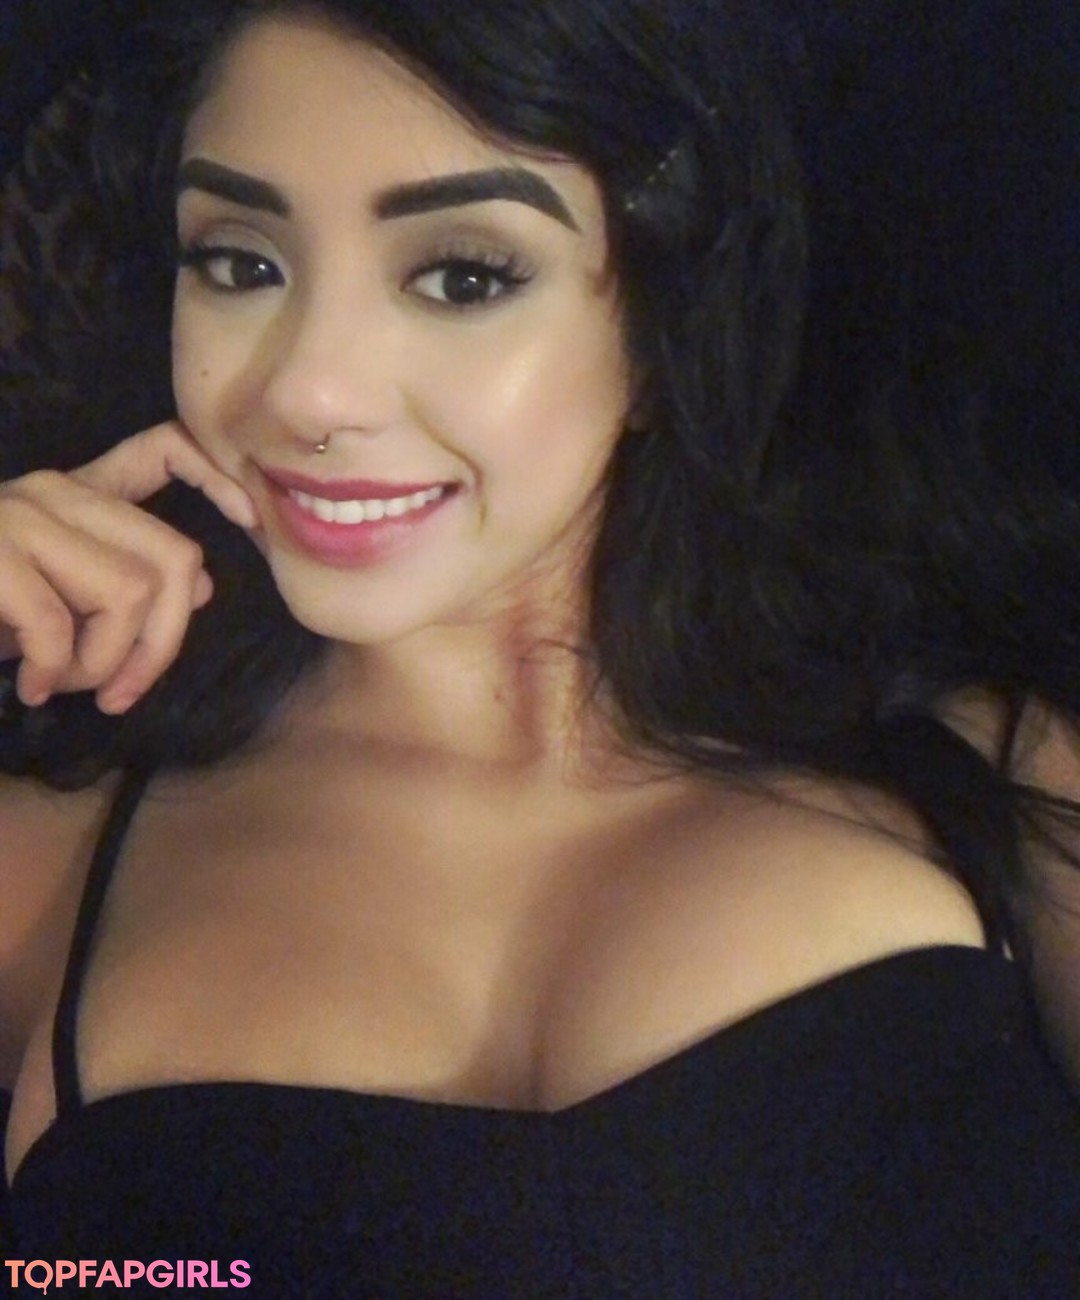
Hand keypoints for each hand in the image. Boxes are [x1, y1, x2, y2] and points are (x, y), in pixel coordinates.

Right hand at [0, 421, 256, 713]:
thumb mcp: (54, 597)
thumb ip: (119, 580)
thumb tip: (199, 588)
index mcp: (72, 494)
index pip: (164, 449)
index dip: (218, 478)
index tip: (251, 520)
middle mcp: (52, 492)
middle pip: (174, 558)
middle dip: (163, 644)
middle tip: (120, 692)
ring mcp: (19, 516)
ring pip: (132, 595)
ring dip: (106, 664)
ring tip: (64, 684)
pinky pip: (61, 628)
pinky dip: (54, 674)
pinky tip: (30, 687)